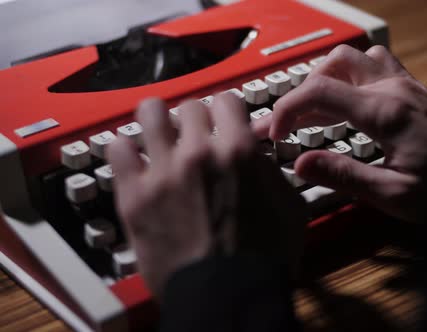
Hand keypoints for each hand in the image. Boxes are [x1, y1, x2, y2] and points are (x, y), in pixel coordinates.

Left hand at [107, 94, 305, 296]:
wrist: (229, 296)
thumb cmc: (264, 258)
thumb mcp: (290, 206)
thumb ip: (271, 172)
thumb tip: (256, 158)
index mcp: (239, 151)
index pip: (226, 100)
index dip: (227, 110)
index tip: (224, 120)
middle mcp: (198, 153)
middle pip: (189, 106)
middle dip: (196, 119)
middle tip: (196, 136)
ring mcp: (162, 173)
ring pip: (149, 113)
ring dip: (158, 121)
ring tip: (161, 135)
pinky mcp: (134, 197)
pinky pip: (118, 150)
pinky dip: (126, 150)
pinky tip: (136, 161)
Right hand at [253, 45, 426, 220]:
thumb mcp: (395, 194)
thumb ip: (345, 176)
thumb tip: (302, 165)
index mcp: (385, 113)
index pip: (318, 92)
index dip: (286, 109)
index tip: (275, 133)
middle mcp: (394, 89)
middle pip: (332, 66)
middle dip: (301, 92)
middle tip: (290, 123)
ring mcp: (407, 85)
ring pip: (354, 58)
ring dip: (327, 78)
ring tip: (315, 109)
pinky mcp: (415, 90)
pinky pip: (378, 64)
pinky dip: (354, 76)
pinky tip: (350, 99)